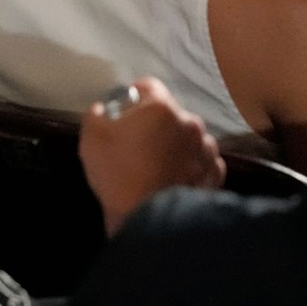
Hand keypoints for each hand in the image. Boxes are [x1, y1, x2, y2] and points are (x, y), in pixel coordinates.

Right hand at [79, 77, 224, 236]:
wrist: (149, 219)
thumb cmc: (118, 173)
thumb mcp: (91, 136)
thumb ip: (97, 113)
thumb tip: (104, 110)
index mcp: (161, 107)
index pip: (147, 86)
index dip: (132, 96)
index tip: (122, 113)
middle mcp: (189, 122)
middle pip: (169, 113)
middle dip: (155, 123)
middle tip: (137, 142)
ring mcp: (206, 150)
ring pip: (187, 137)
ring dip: (175, 143)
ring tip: (158, 163)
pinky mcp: (215, 175)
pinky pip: (201, 161)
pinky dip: (190, 165)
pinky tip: (175, 177)